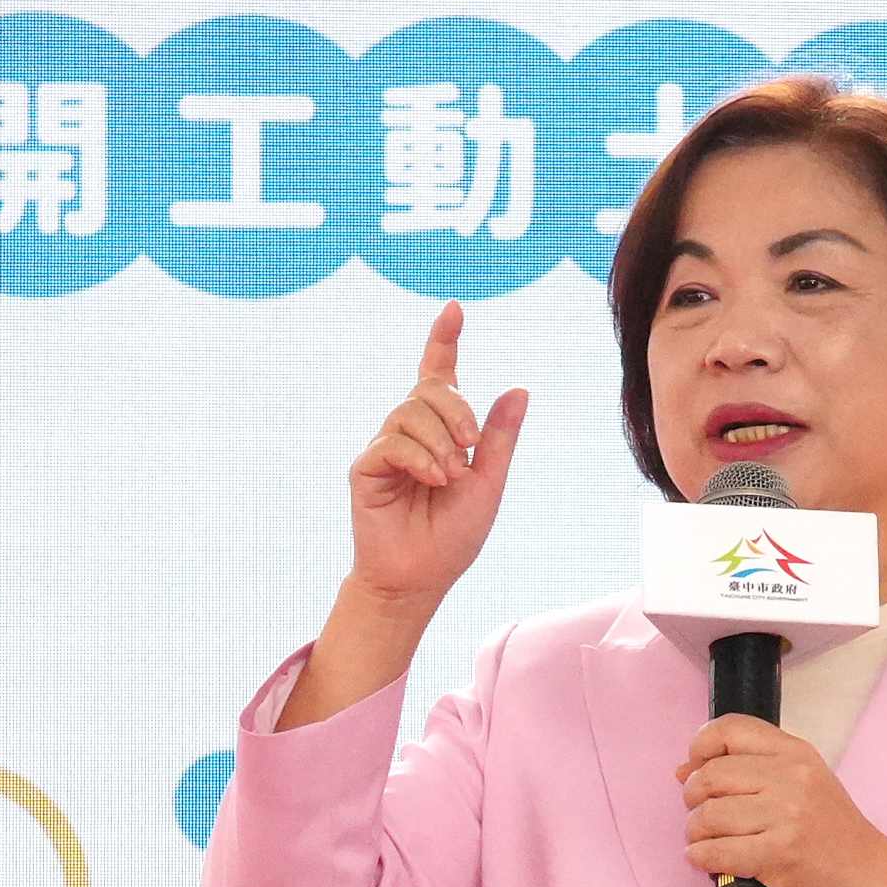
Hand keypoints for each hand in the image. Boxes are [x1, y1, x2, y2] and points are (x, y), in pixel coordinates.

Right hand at [343, 300, 527, 617]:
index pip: (439, 375)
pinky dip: (420, 457)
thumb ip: (500, 438)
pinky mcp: (367, 468)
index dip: (444, 341)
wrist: (421, 578)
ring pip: (411, 412)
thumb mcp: (489, 483)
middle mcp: (410, 432)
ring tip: (451, 477)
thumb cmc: (453, 536)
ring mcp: (386, 447)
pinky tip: (434, 479)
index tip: (454, 309)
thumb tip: (519, 388)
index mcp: (441, 432)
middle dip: (457, 411)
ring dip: (441, 442)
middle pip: (429, 389)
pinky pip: (393, 442)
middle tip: (472, 447)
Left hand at [681, 718, 886, 886]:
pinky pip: (715, 852)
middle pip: (710, 775)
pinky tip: (708, 860)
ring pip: (708, 816)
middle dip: (691, 798)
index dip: (700, 747)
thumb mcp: (805, 786)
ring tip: (706, 842)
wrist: (871, 882)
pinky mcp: (777, 856)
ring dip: (695, 833)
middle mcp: (792, 779)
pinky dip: (701, 858)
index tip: (693, 768)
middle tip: (700, 816)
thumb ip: (752, 771)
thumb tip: (684, 771)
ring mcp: (786, 817)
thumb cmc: (834, 839)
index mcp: (797, 754)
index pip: (730, 729)